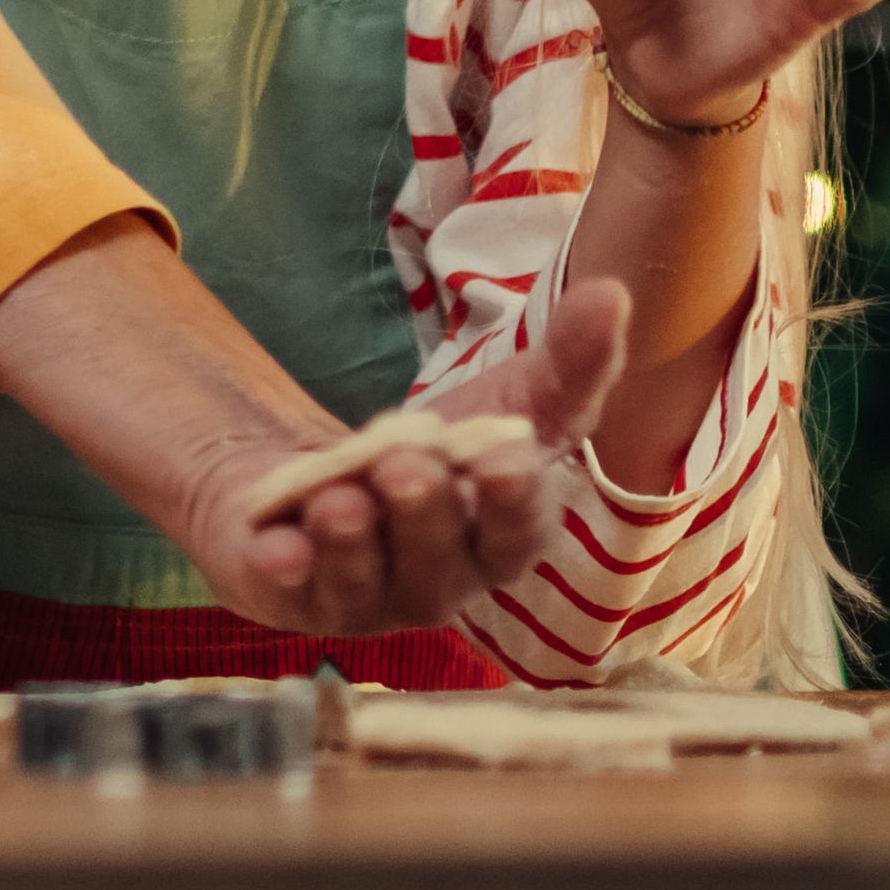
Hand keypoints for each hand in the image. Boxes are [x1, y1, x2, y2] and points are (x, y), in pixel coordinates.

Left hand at [0, 216, 624, 635]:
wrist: (324, 476)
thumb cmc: (439, 452)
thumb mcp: (503, 401)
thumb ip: (567, 363)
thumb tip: (614, 292)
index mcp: (496, 542)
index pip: (518, 536)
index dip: (513, 504)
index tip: (506, 459)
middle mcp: (436, 583)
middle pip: (437, 564)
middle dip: (424, 513)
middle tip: (405, 463)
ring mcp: (361, 596)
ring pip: (363, 582)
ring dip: (354, 540)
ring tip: (339, 494)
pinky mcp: (291, 591)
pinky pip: (288, 589)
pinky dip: (285, 567)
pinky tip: (276, 545)